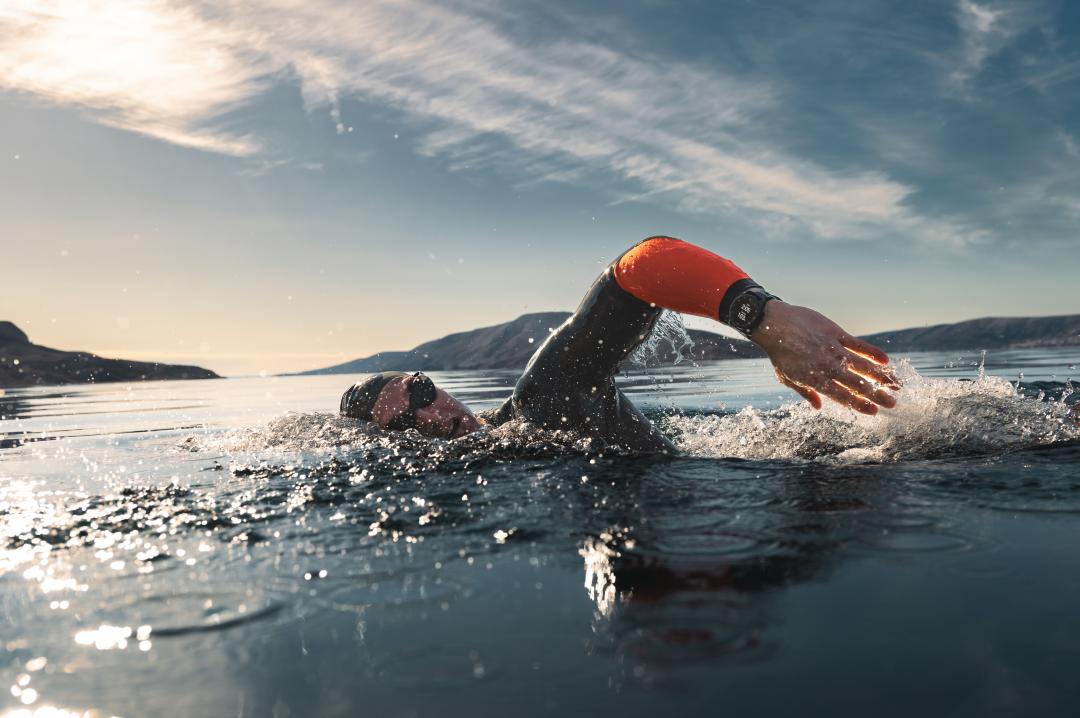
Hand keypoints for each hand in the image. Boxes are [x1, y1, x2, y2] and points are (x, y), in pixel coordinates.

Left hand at [750, 301, 899, 414]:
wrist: (773, 324)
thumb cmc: (779, 353)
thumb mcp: (787, 377)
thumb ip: (805, 392)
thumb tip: (819, 407)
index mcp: (815, 380)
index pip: (842, 397)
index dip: (860, 405)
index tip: (875, 411)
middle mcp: (827, 367)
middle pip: (857, 385)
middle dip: (877, 395)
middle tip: (893, 404)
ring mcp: (833, 349)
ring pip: (862, 366)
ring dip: (881, 376)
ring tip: (896, 385)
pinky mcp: (836, 333)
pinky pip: (858, 344)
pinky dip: (873, 352)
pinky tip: (886, 361)